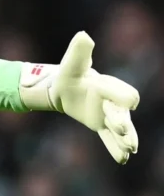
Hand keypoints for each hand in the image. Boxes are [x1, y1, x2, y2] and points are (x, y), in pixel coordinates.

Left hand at [20, 32, 139, 163]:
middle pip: (122, 113)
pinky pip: (109, 139)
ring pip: (120, 129)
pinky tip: (123, 159)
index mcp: (107, 86)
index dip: (124, 96)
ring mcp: (108, 116)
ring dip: (125, 138)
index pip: (121, 92)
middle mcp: (111, 102)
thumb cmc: (69, 75)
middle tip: (121, 130)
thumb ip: (79, 52)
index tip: (130, 102)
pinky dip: (115, 149)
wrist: (64, 88)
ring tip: (131, 148)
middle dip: (123, 121)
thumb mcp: (71, 64)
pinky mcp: (101, 126)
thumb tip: (83, 36)